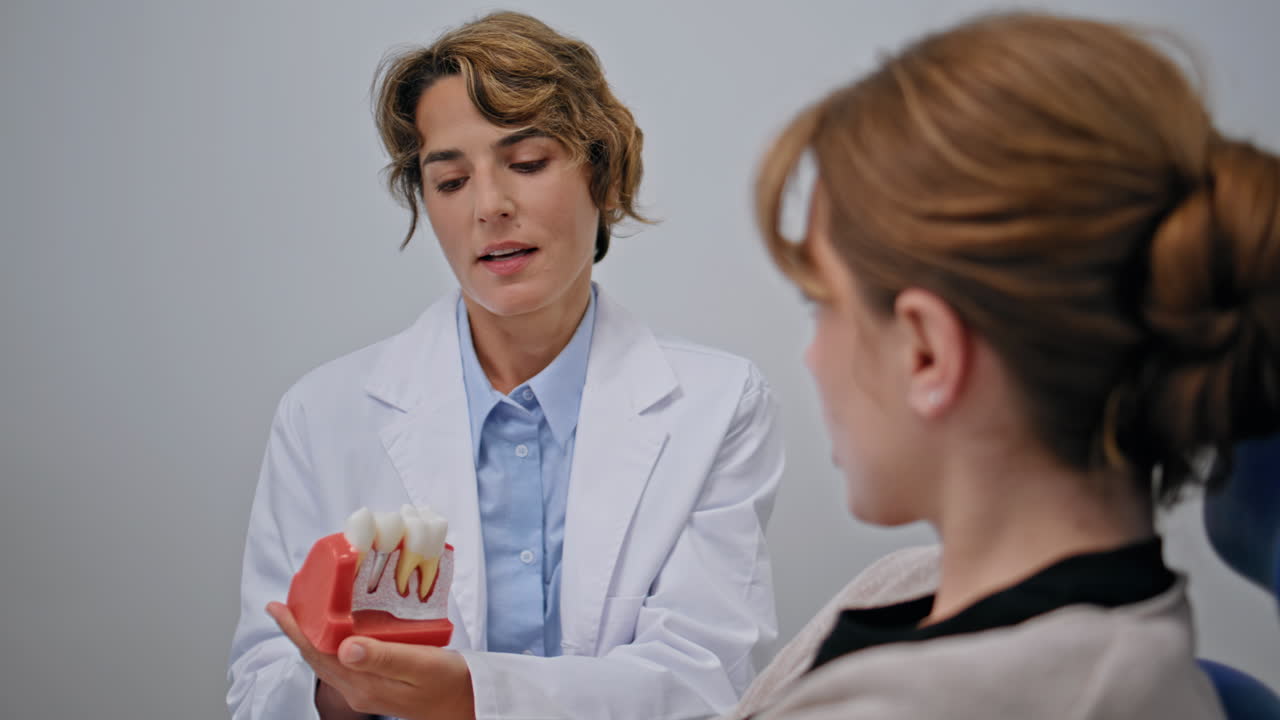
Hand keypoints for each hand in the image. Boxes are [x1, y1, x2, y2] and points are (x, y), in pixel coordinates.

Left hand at [267, 602, 475, 719]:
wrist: (470, 704)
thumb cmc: (452, 682)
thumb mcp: (421, 664)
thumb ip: (383, 657)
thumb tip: (344, 647)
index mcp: (364, 685)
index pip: (318, 654)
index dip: (296, 630)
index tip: (277, 607)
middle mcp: (359, 690)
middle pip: (317, 657)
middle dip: (299, 630)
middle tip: (286, 603)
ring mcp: (366, 690)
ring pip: (329, 659)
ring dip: (314, 635)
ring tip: (306, 611)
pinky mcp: (376, 686)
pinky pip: (345, 661)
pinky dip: (334, 641)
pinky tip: (339, 628)